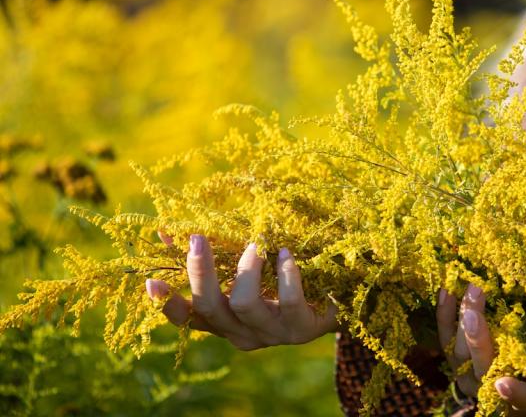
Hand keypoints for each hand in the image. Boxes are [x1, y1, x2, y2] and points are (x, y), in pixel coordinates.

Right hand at [145, 233, 337, 350]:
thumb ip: (217, 254)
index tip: (150, 279)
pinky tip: (286, 254)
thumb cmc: (285, 277)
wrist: (339, 298)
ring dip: (247, 268)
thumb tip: (172, 228)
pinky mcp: (302, 329)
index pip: (187, 317)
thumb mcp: (248, 266)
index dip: (167, 302)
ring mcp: (272, 333)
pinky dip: (285, 273)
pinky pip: (289, 301)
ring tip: (257, 244)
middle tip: (198, 237)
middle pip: (208, 308)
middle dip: (199, 271)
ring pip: (244, 304)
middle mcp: (242, 332)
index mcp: (225, 320)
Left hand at [436, 284, 525, 414]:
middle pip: (482, 370)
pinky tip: (447, 289)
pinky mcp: (461, 363)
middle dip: (477, 340)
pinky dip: (444, 316)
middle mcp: (498, 391)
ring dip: (461, 321)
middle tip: (475, 309)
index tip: (503, 384)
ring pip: (460, 355)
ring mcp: (475, 378)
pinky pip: (445, 341)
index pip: (524, 399)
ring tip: (470, 288)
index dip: (514, 393)